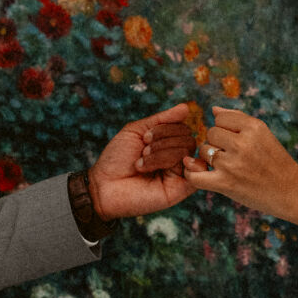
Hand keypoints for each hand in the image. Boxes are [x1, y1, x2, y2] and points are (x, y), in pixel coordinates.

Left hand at [88, 103, 196, 220]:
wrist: (104, 186)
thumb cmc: (117, 159)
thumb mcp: (137, 131)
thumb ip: (162, 119)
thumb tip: (186, 107)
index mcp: (167, 145)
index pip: (183, 128)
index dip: (165, 128)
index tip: (144, 137)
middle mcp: (175, 159)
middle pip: (188, 139)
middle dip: (163, 141)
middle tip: (143, 151)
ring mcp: (178, 175)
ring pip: (186, 152)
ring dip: (160, 154)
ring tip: (141, 165)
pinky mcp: (180, 190)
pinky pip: (194, 173)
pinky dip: (182, 166)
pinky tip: (164, 169)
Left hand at [182, 106, 297, 216]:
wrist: (290, 192)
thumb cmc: (275, 161)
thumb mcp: (263, 134)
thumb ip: (238, 118)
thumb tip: (214, 109)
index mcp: (254, 127)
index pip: (221, 118)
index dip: (225, 128)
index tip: (235, 139)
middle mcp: (242, 143)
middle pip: (211, 133)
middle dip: (217, 142)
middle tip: (231, 154)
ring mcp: (232, 163)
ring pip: (203, 151)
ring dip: (209, 158)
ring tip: (226, 165)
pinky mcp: (225, 183)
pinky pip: (195, 175)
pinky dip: (192, 174)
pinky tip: (198, 172)